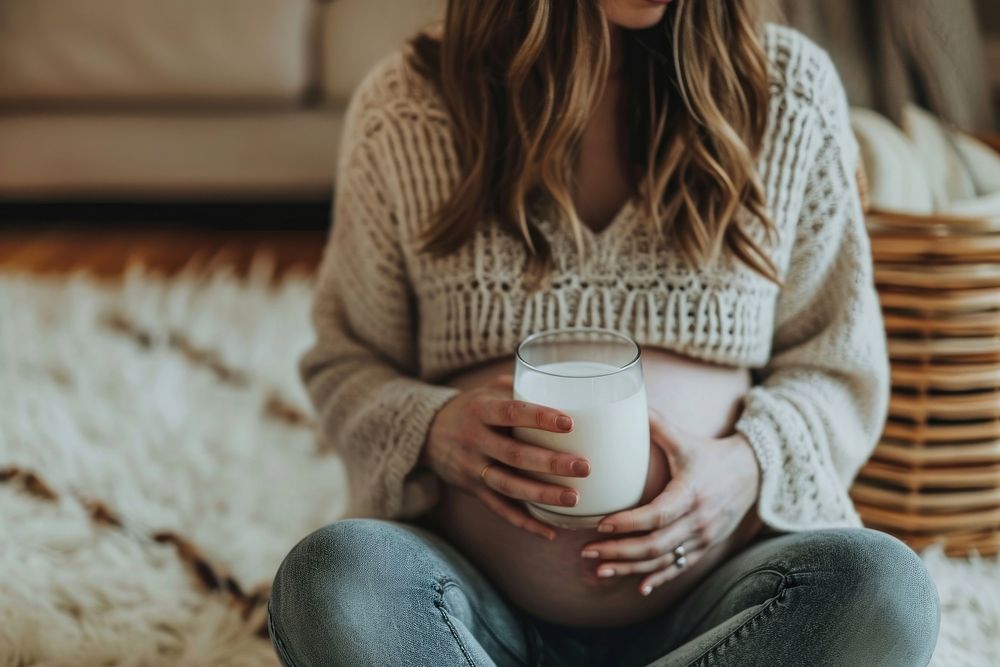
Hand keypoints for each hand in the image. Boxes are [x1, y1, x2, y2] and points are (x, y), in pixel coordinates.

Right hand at [424, 374, 591, 539]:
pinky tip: (550, 531)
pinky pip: (500, 509)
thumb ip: (518, 386)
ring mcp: (472, 468)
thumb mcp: (486, 391)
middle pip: (514, 454)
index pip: (511, 412)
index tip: (569, 423)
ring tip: (573, 498)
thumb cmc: (471, 408)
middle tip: (583, 467)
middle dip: (550, 463)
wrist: (427, 434)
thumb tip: (562, 381)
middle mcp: (474, 440)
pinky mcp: (473, 490)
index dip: (538, 418)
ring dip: (541, 495)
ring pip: (508, 485)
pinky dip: (524, 522)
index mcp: (480, 410)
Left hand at [580, 410, 760, 594]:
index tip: (601, 524)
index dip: (628, 523)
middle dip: (619, 551)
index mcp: (690, 491)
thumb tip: (627, 401)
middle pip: (656, 544)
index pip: (657, 514)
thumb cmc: (709, 453)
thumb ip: (655, 424)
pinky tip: (639, 586)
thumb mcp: (684, 438)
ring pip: (664, 560)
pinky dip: (659, 578)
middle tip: (588, 552)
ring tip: (600, 569)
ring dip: (631, 568)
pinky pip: (680, 567)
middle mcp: (698, 518)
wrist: (753, 472)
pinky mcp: (706, 546)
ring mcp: (704, 536)